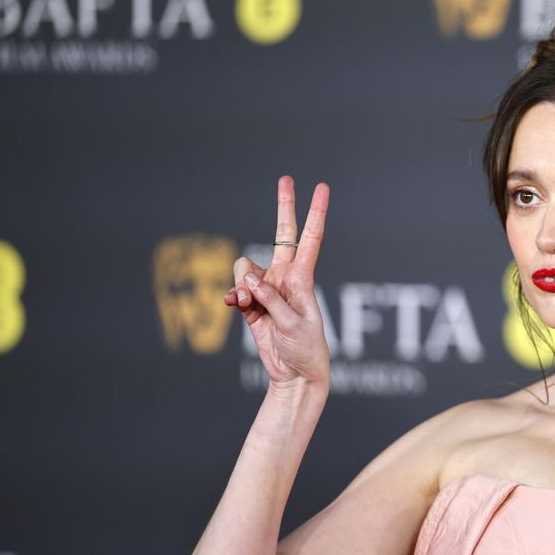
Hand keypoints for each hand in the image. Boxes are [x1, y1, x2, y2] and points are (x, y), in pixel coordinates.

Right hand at [225, 175, 330, 391]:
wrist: (295, 375)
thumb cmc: (306, 350)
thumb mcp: (294, 324)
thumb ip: (271, 300)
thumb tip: (249, 281)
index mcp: (303, 279)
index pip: (310, 239)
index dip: (315, 213)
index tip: (321, 187)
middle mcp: (285, 278)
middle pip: (282, 235)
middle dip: (284, 207)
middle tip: (285, 178)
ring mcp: (267, 290)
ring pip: (245, 268)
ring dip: (242, 283)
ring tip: (250, 305)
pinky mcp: (252, 306)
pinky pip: (236, 290)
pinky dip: (233, 296)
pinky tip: (237, 306)